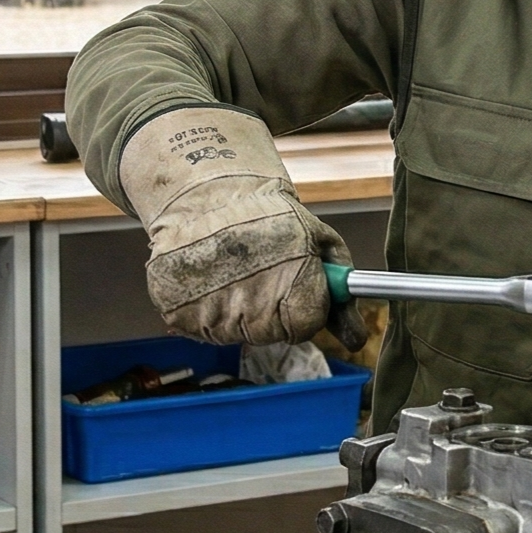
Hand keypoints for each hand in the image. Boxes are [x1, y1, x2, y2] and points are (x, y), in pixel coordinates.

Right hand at [119, 107, 359, 346]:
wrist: (208, 193)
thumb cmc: (268, 216)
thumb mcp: (318, 241)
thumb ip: (341, 292)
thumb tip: (356, 339)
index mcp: (292, 289)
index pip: (304, 327)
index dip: (304, 307)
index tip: (294, 284)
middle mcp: (250, 307)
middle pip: (270, 334)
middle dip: (272, 309)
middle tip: (261, 272)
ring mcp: (210, 312)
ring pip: (234, 332)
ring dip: (237, 308)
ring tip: (233, 269)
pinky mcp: (175, 311)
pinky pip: (199, 327)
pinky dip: (204, 306)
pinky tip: (209, 276)